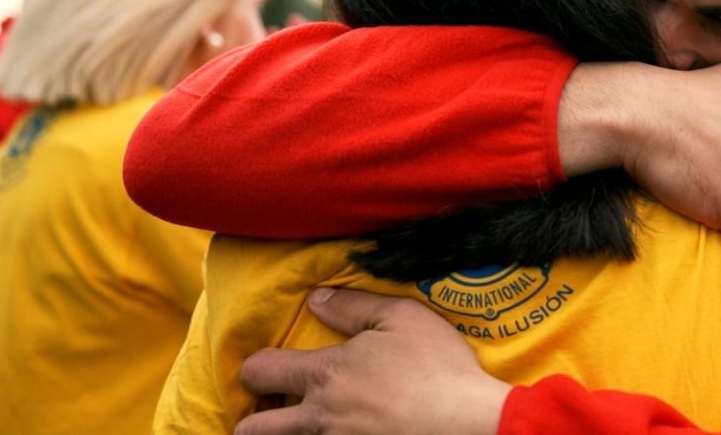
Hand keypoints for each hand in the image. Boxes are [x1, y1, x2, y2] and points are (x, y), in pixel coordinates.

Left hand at [235, 288, 508, 434]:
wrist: (468, 425)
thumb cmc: (438, 367)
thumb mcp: (402, 317)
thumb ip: (353, 306)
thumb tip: (315, 298)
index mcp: (325, 374)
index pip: (257, 371)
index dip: (256, 367)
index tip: (273, 365)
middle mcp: (318, 417)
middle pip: (252, 429)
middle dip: (254, 417)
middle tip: (277, 406)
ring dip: (283, 434)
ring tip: (307, 424)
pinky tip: (343, 431)